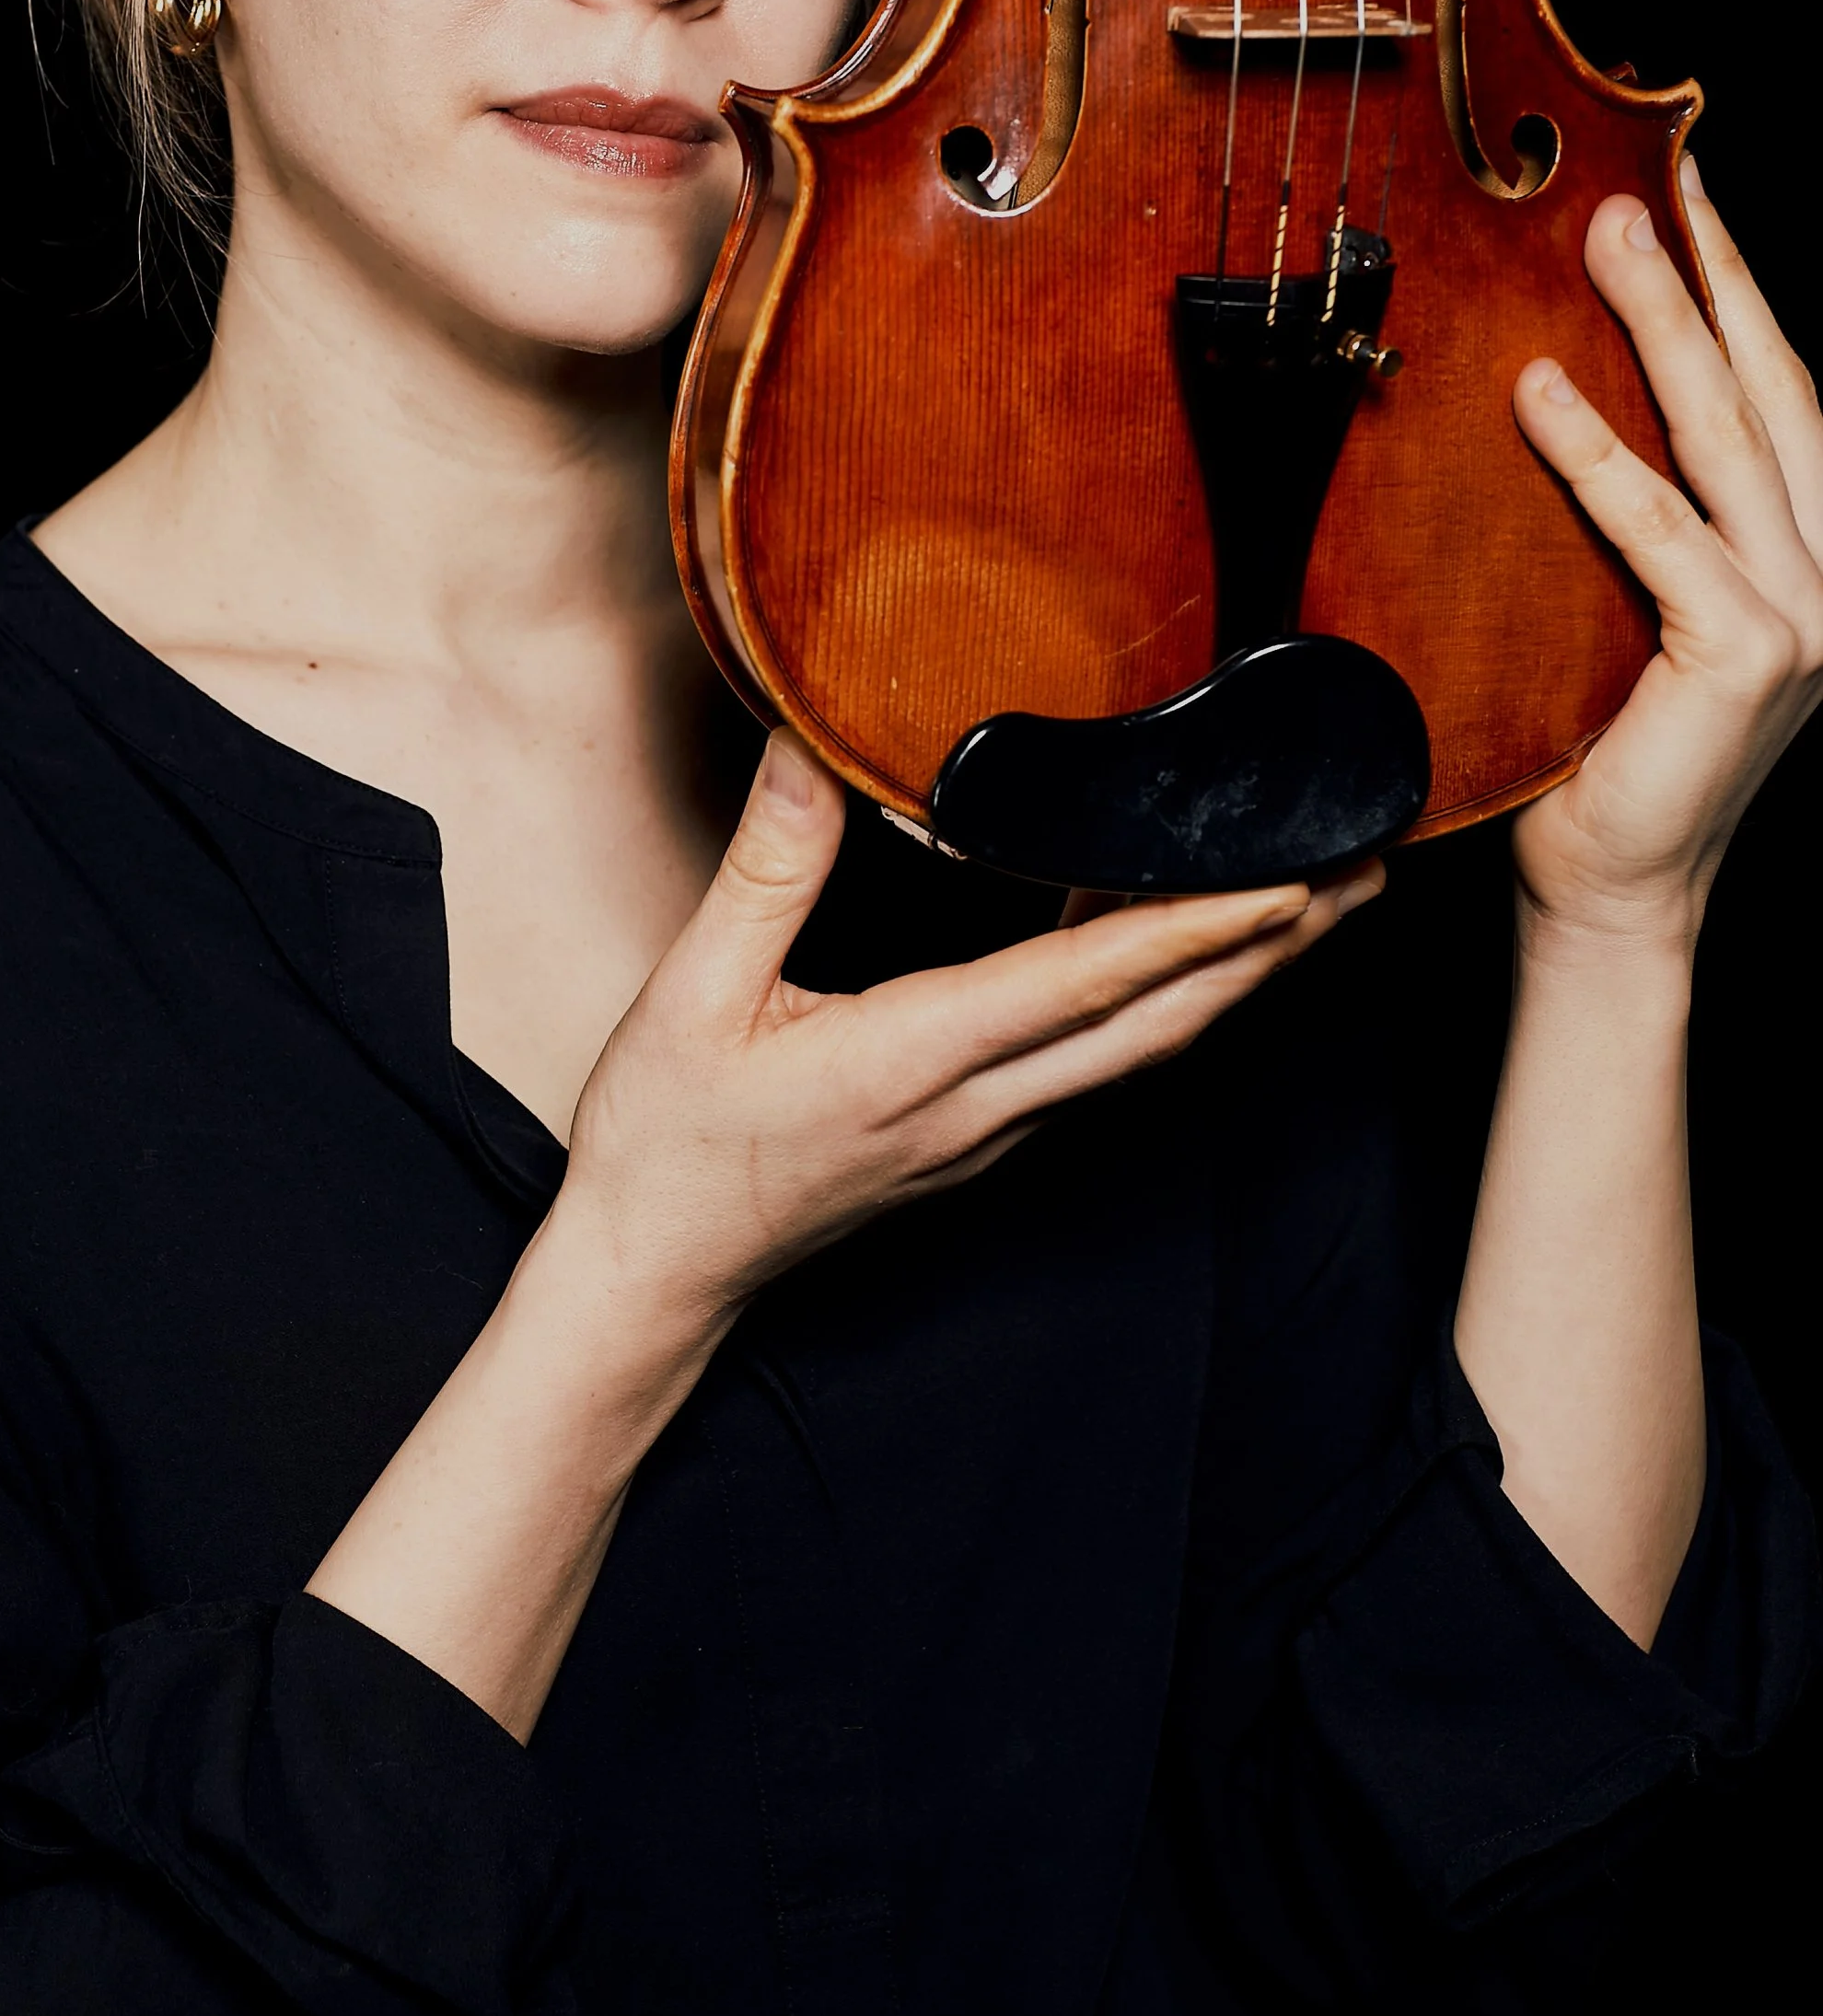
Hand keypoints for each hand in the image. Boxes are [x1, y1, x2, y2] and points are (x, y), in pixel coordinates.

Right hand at [557, 729, 1372, 1330]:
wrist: (654, 1270)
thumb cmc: (668, 1140)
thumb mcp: (696, 991)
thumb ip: (767, 867)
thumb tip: (806, 745)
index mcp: (913, 1061)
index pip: (1083, 987)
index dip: (1194, 933)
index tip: (1288, 885)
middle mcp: (975, 1107)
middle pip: (1159, 1026)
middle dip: (1272, 952)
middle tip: (1362, 875)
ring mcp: (984, 1133)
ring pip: (1140, 1050)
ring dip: (1233, 977)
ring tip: (1310, 900)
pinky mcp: (973, 1139)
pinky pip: (1093, 1061)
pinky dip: (1158, 998)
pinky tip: (1164, 939)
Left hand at [1510, 168, 1821, 946]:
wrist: (1602, 891)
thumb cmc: (1584, 753)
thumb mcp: (1606, 609)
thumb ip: (1615, 518)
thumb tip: (1535, 383)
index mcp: (1798, 555)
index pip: (1772, 392)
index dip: (1737, 285)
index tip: (1684, 188)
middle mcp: (1822, 574)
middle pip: (1764, 388)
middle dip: (1707, 272)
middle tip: (1641, 177)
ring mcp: (1800, 616)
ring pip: (1723, 436)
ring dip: (1663, 323)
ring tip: (1604, 235)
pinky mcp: (1748, 657)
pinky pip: (1662, 531)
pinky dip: (1598, 455)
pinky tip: (1540, 392)